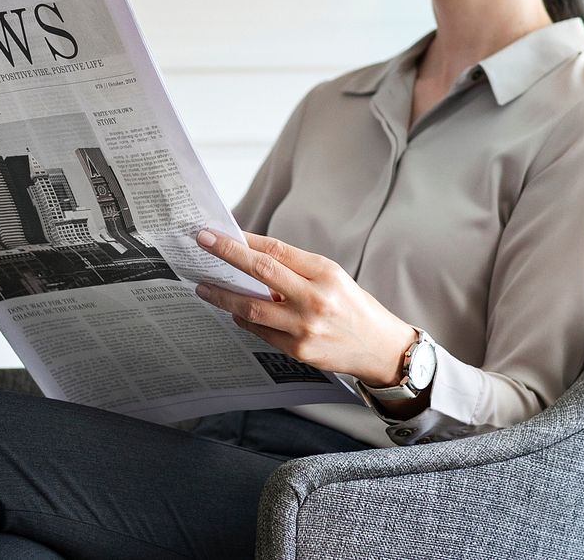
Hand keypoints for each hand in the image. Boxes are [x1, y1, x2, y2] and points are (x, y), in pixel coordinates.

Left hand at [193, 228, 416, 386]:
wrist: (381, 348)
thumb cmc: (354, 308)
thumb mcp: (333, 278)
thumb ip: (295, 269)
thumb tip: (251, 256)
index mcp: (325, 273)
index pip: (276, 251)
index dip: (244, 240)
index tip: (219, 232)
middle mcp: (315, 298)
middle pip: (261, 271)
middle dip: (226, 254)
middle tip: (202, 243)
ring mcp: (305, 327)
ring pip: (251, 307)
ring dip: (222, 295)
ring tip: (204, 286)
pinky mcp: (298, 350)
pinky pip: (259, 331)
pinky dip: (242, 318)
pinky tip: (232, 309)